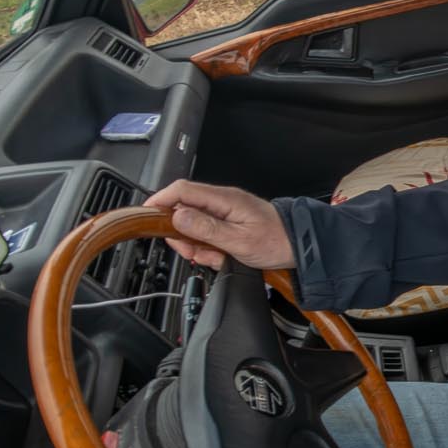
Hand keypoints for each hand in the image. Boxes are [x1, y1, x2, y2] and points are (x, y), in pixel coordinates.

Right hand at [145, 180, 292, 270]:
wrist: (300, 247)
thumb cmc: (277, 241)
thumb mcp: (238, 240)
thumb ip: (205, 228)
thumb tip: (177, 216)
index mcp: (224, 199)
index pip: (182, 190)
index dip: (161, 200)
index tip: (147, 215)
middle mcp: (223, 203)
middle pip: (184, 211)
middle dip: (182, 234)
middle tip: (192, 250)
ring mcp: (226, 214)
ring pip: (195, 227)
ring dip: (198, 246)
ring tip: (215, 257)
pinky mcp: (229, 225)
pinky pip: (208, 236)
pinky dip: (210, 250)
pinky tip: (222, 257)